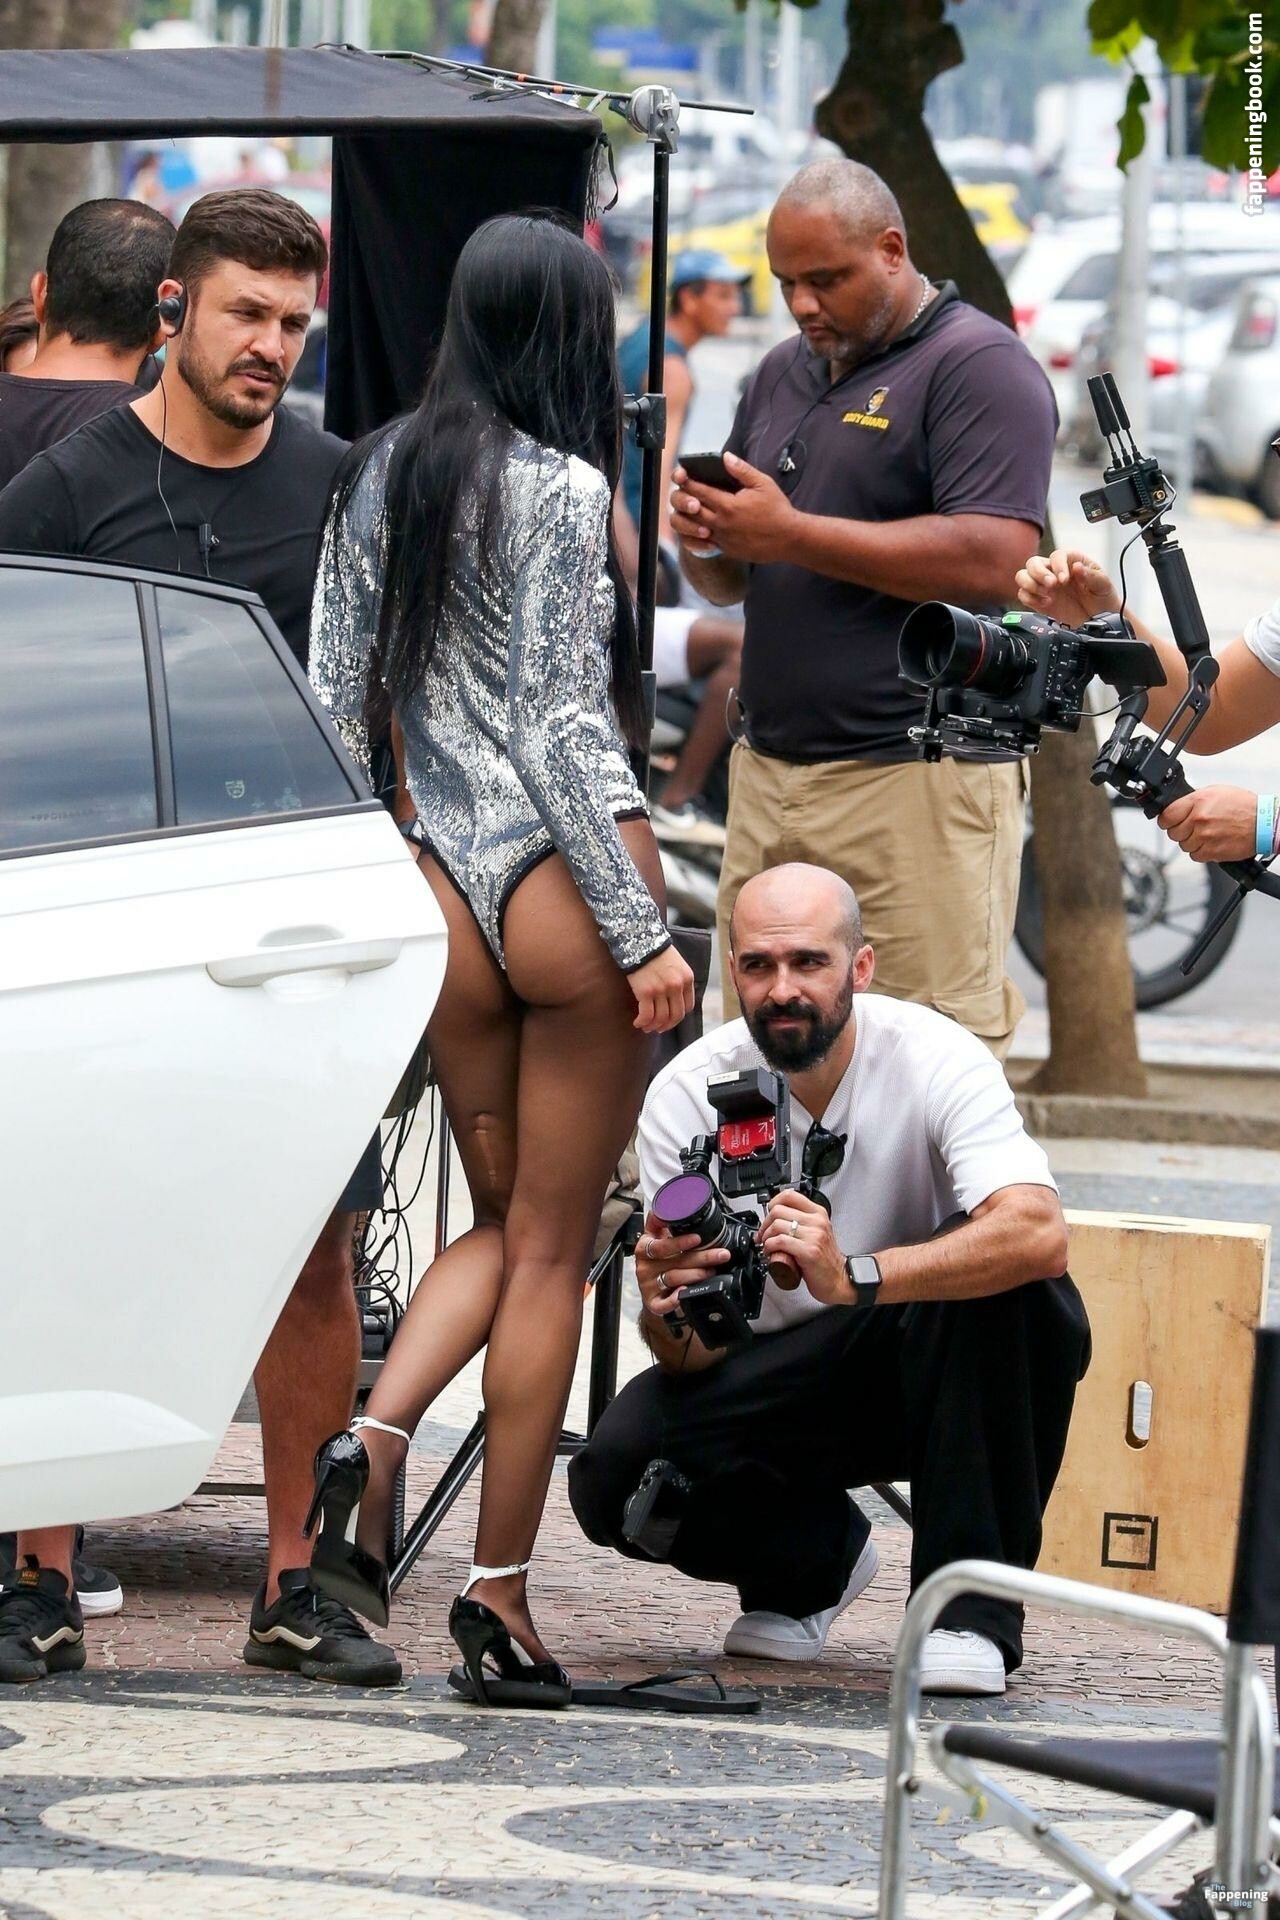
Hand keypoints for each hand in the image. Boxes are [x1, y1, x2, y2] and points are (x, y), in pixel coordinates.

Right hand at [628, 944, 695, 1033]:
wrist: (640, 939)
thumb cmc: (655, 951)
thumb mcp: (676, 964)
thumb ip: (678, 980)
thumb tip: (672, 1001)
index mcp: (687, 978)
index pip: (688, 1007)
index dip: (678, 1017)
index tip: (669, 1020)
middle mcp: (677, 985)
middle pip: (676, 1016)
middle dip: (666, 1026)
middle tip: (657, 1028)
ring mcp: (662, 989)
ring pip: (661, 1018)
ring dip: (653, 1026)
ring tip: (645, 1026)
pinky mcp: (646, 991)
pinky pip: (647, 1015)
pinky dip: (642, 1022)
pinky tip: (637, 1022)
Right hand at [635, 1208, 729, 1320]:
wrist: (650, 1286)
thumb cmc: (657, 1259)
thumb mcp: (655, 1237)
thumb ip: (660, 1221)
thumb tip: (670, 1203)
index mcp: (645, 1247)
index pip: (662, 1245)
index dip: (680, 1242)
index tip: (698, 1238)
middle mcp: (645, 1266)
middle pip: (675, 1262)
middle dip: (702, 1258)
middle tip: (721, 1255)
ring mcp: (648, 1284)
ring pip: (673, 1279)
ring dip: (695, 1275)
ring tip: (711, 1271)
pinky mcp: (652, 1301)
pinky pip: (663, 1303)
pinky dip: (674, 1300)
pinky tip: (685, 1293)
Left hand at [670, 451, 798, 563]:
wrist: (789, 539)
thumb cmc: (777, 509)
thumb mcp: (763, 483)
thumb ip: (742, 470)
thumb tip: (725, 457)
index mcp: (729, 506)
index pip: (699, 491)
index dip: (687, 481)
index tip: (680, 475)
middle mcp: (721, 524)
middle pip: (690, 510)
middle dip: (682, 498)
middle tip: (681, 491)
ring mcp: (722, 539)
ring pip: (692, 529)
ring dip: (685, 518)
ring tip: (687, 509)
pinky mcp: (726, 549)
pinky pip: (701, 544)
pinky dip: (695, 536)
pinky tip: (696, 527)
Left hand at [757, 1189, 848, 1304]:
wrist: (838, 1280)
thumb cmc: (825, 1260)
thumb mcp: (816, 1232)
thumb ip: (802, 1221)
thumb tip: (777, 1216)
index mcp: (818, 1213)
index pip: (789, 1195)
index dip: (773, 1203)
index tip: (768, 1215)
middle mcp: (817, 1222)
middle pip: (778, 1210)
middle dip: (765, 1224)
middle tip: (763, 1235)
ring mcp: (814, 1235)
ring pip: (777, 1225)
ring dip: (766, 1237)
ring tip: (768, 1246)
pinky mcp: (809, 1251)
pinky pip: (780, 1241)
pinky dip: (770, 1247)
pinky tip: (771, 1252)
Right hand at [1015, 549, 1119, 626]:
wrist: (1098, 618)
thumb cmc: (1102, 597)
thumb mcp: (1103, 585)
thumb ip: (1091, 575)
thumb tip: (1077, 567)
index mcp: (1071, 560)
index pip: (1057, 555)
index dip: (1058, 566)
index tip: (1064, 580)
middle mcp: (1054, 570)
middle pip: (1033, 563)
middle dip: (1040, 574)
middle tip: (1052, 586)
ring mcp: (1044, 585)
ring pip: (1023, 576)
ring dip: (1031, 585)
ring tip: (1047, 594)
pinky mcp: (1038, 600)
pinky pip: (1023, 595)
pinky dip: (1030, 599)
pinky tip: (1046, 604)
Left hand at [1158, 786, 1261, 862]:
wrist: (1263, 823)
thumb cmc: (1243, 806)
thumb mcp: (1215, 792)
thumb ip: (1194, 800)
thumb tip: (1178, 808)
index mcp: (1197, 802)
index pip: (1166, 816)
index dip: (1166, 821)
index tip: (1169, 822)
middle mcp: (1199, 819)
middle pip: (1173, 833)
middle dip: (1180, 831)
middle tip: (1192, 828)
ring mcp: (1204, 837)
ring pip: (1184, 845)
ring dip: (1192, 842)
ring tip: (1206, 835)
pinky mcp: (1211, 851)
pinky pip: (1195, 856)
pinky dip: (1200, 852)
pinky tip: (1211, 843)